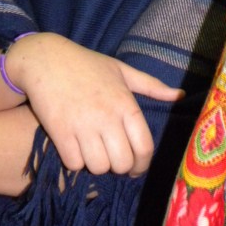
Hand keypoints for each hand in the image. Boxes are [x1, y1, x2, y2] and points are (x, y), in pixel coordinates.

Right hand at [5, 33, 183, 176]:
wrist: (46, 59)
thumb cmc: (86, 64)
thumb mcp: (122, 70)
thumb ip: (152, 85)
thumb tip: (180, 95)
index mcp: (125, 103)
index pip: (144, 147)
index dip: (142, 164)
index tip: (135, 167)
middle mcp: (107, 116)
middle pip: (122, 163)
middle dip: (119, 167)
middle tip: (112, 159)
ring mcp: (82, 125)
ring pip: (98, 167)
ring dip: (97, 165)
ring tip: (94, 153)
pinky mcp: (60, 132)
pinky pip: (74, 164)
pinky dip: (75, 162)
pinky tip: (75, 149)